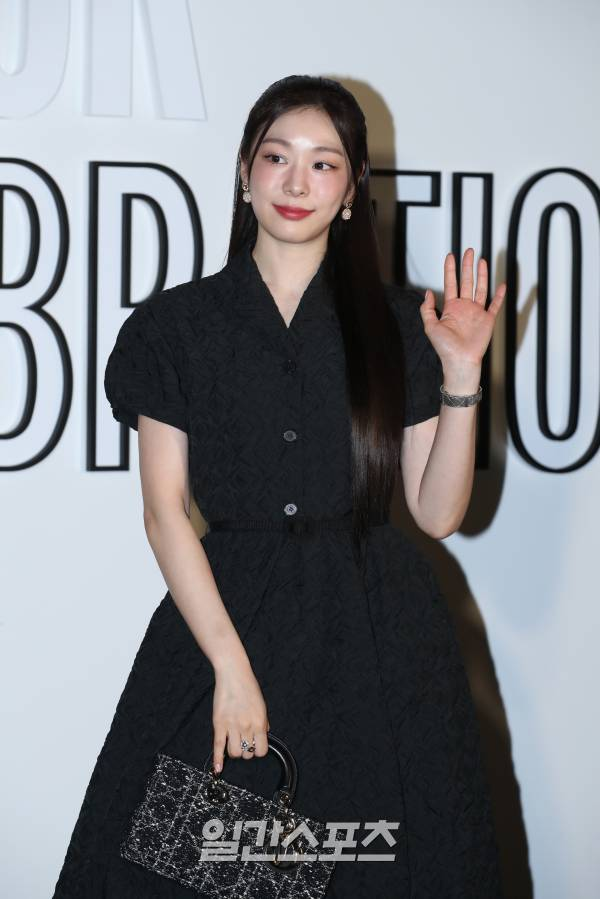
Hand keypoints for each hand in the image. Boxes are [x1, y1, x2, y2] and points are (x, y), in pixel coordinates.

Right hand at [211, 659, 269, 773]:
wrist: (233, 674)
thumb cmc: (249, 687)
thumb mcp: (262, 705)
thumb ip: (264, 722)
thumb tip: (264, 735)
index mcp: (260, 723)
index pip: (261, 751)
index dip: (258, 750)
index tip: (255, 745)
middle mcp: (247, 727)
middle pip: (247, 753)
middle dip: (246, 750)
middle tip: (243, 741)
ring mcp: (232, 726)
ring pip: (234, 753)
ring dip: (234, 752)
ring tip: (234, 744)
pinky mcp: (219, 724)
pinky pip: (218, 746)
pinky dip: (217, 759)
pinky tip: (217, 769)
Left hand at [421, 248, 505, 366]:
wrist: (460, 360)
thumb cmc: (444, 347)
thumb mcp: (430, 326)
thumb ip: (427, 309)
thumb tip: (427, 292)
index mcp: (451, 308)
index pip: (450, 283)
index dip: (450, 269)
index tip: (450, 255)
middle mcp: (464, 307)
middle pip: (467, 281)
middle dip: (467, 266)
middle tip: (469, 251)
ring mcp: (477, 313)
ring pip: (480, 288)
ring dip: (482, 275)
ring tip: (482, 260)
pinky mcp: (488, 320)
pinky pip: (495, 305)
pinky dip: (500, 295)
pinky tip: (502, 284)